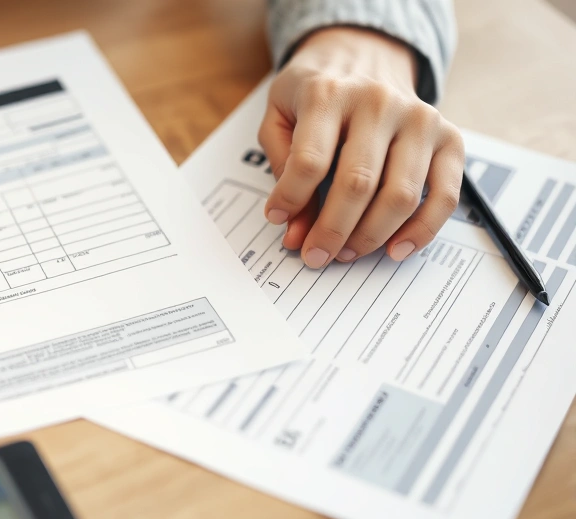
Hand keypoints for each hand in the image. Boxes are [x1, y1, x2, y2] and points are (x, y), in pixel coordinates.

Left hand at [257, 27, 464, 267]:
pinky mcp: (448, 137)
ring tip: (345, 253)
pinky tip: (395, 249)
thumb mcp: (280, 116)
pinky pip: (444, 195)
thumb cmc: (316, 93)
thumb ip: (282, 169)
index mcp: (329, 94)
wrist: (364, 54)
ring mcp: (419, 119)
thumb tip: (292, 228)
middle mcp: (379, 103)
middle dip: (332, 232)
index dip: (291, 200)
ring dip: (370, 237)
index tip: (278, 220)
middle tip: (315, 256)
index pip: (310, 161)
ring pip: (399, 196)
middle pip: (357, 184)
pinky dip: (421, 231)